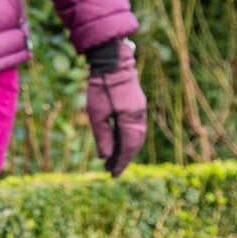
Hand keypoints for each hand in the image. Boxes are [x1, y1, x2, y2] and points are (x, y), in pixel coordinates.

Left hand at [85, 38, 147, 176]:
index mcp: (131, 118)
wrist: (112, 62)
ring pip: (135, 136)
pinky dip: (126, 138)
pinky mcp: (136, 106)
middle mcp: (139, 116)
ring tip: (112, 161)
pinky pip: (134, 128)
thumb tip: (105, 156)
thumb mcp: (96, 113)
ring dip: (125, 149)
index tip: (113, 175)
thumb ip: (102, 135)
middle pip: (134, 144)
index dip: (121, 162)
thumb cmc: (101, 86)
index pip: (128, 146)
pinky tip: (116, 144)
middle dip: (123, 158)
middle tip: (112, 171)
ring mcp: (139, 111)